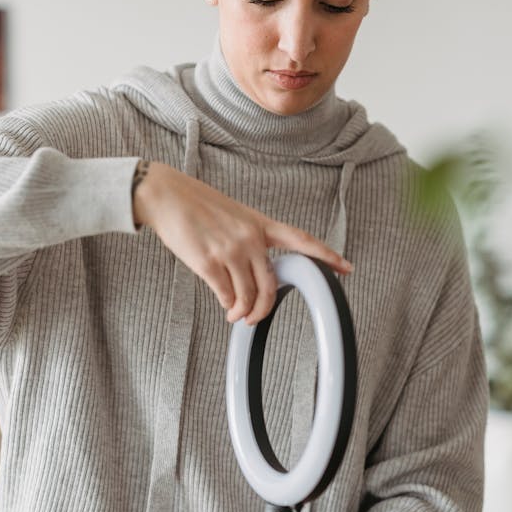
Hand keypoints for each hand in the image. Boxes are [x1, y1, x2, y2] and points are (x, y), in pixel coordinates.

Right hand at [133, 161, 351, 324]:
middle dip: (265, 308)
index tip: (346, 268)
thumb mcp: (233, 215)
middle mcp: (250, 238)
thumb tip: (251, 272)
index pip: (301, 240)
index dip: (326, 256)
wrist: (166, 195)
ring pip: (249, 296)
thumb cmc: (196, 205)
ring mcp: (231, 250)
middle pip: (272, 284)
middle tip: (255, 316)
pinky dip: (227, 305)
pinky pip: (227, 296)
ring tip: (235, 314)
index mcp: (260, 223)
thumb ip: (249, 240)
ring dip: (243, 312)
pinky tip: (225, 305)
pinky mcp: (209, 263)